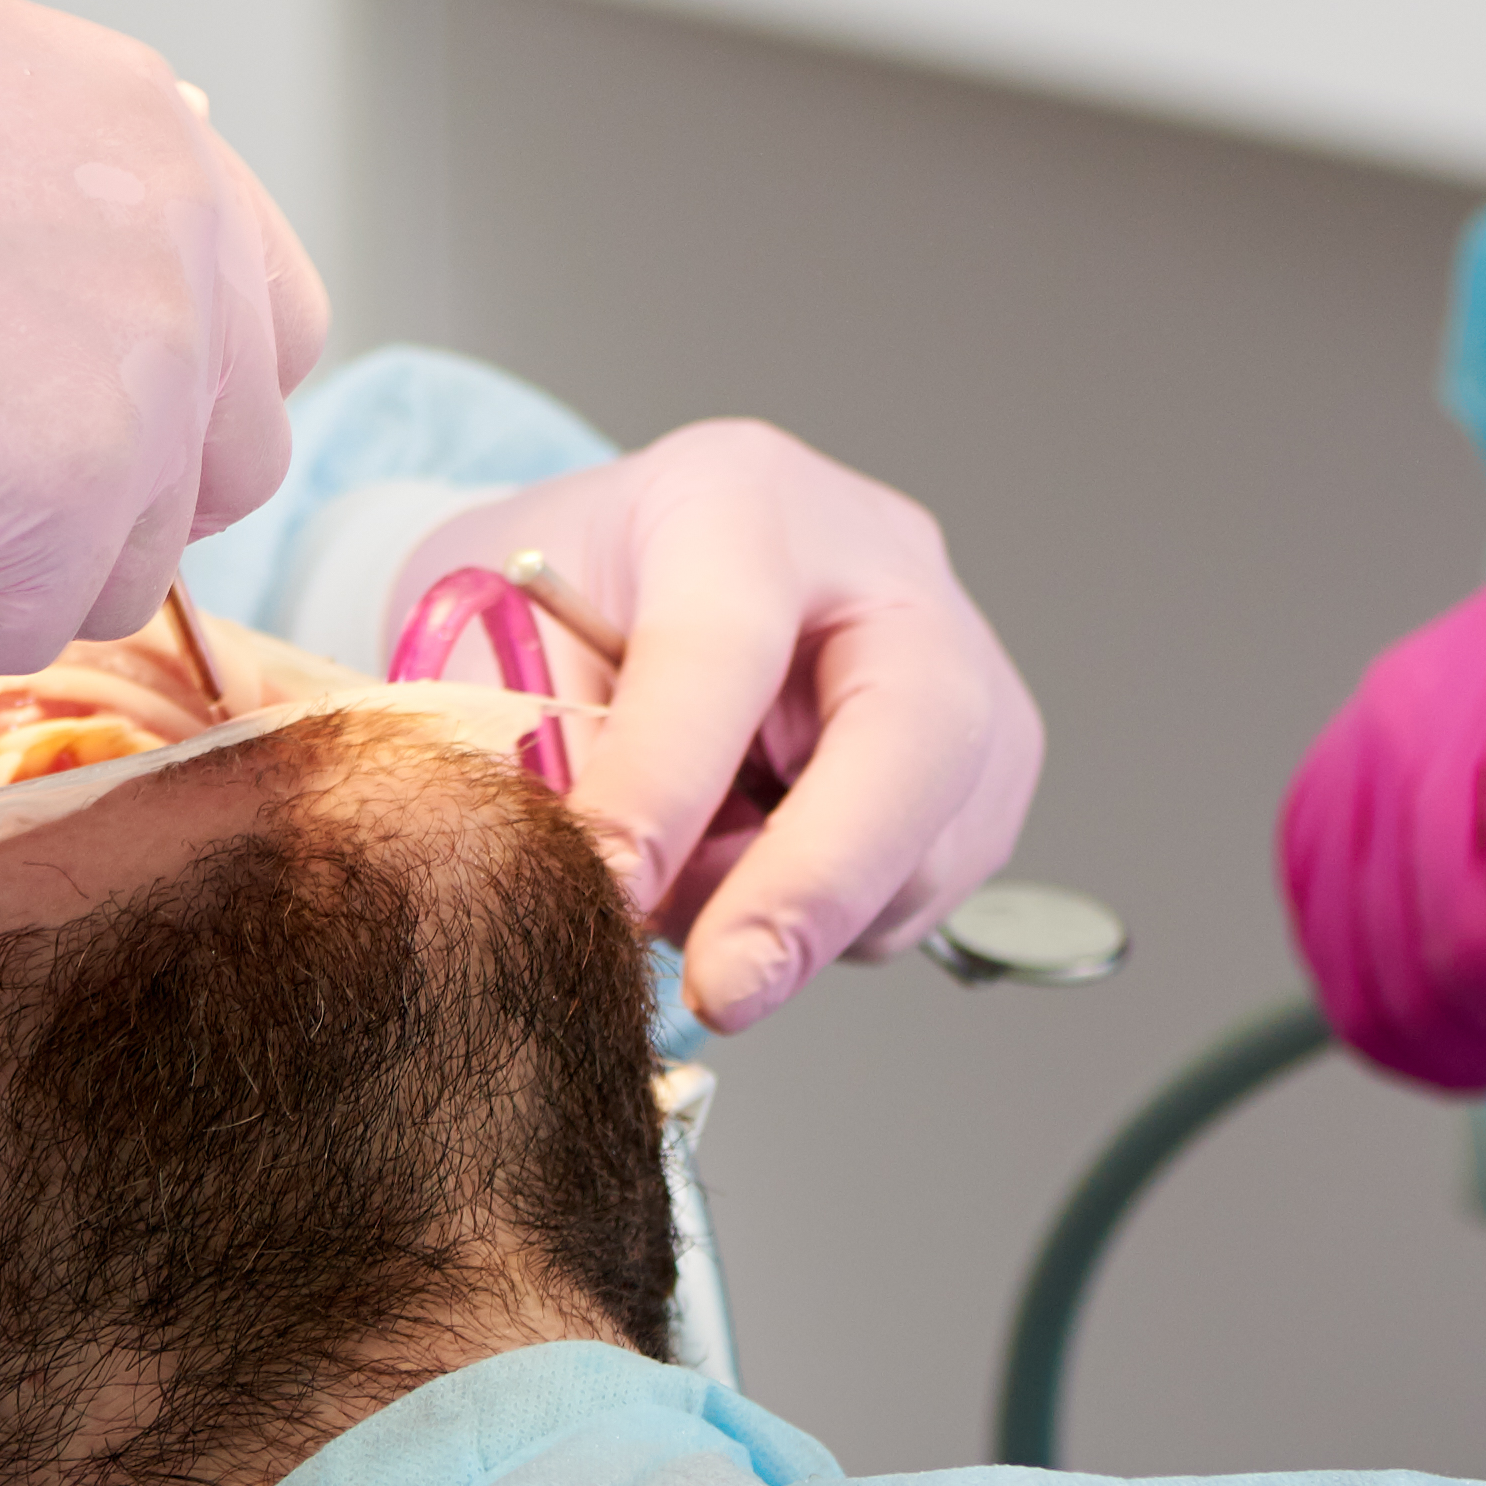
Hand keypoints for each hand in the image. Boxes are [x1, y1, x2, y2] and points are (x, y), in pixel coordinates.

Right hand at [0, 0, 326, 674]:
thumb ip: (12, 164)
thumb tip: (9, 257)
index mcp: (143, 122)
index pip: (254, 298)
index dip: (169, 383)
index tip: (71, 417)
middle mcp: (182, 238)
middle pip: (232, 447)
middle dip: (115, 493)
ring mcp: (146, 373)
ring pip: (130, 554)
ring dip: (7, 557)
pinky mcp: (72, 495)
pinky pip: (26, 623)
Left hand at [392, 420, 1042, 1032]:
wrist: (627, 576)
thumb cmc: (559, 595)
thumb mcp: (490, 630)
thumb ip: (527, 739)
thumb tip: (568, 876)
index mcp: (735, 498)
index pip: (721, 645)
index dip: (665, 779)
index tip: (605, 887)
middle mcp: (878, 559)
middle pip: (909, 728)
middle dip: (815, 881)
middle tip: (725, 987)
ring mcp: (962, 651)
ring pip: (926, 839)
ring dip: (799, 914)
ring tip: (683, 876)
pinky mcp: (994, 752)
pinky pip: (928, 885)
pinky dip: (830, 920)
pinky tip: (752, 860)